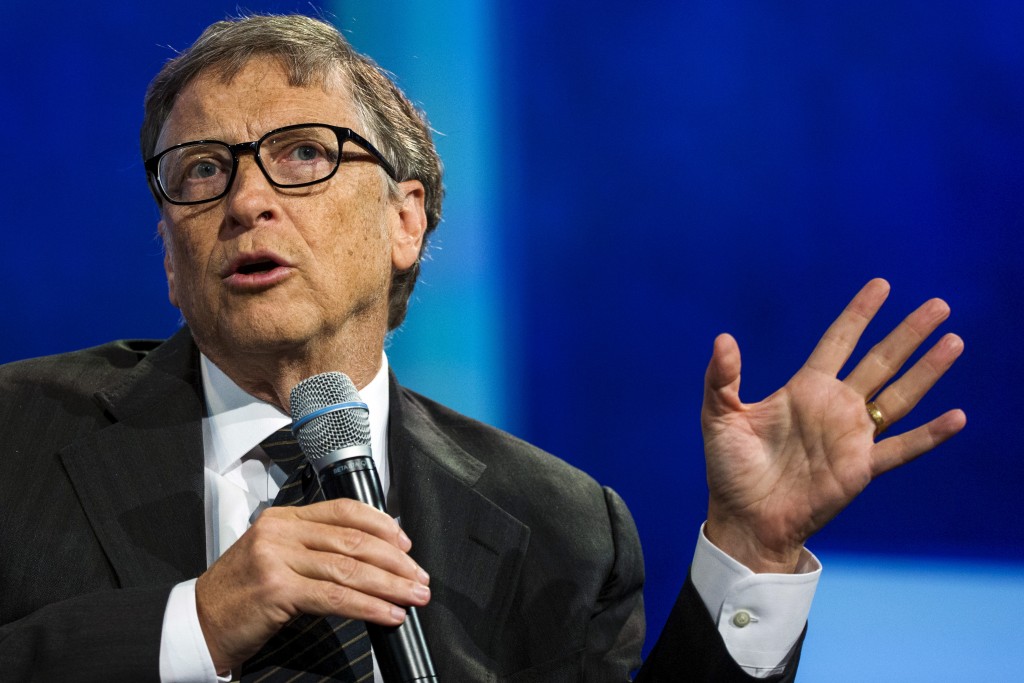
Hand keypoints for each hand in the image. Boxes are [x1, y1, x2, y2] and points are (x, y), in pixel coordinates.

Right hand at [194, 498, 430, 672]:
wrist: (199, 622)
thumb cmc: (241, 595)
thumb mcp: (276, 557)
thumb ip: (315, 549)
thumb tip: (372, 556)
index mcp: (283, 518)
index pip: (344, 510)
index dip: (382, 524)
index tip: (406, 544)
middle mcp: (280, 532)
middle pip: (353, 540)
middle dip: (395, 561)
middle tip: (419, 577)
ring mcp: (277, 558)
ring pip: (349, 569)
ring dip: (390, 585)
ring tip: (413, 597)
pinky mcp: (277, 589)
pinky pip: (336, 597)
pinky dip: (369, 606)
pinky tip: (388, 614)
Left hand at [701, 279, 965, 572]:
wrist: (744, 519)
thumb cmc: (729, 469)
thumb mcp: (719, 417)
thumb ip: (722, 378)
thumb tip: (723, 338)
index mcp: (804, 389)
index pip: (838, 341)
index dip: (859, 314)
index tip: (881, 286)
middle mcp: (834, 407)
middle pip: (879, 361)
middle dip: (907, 334)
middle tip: (938, 306)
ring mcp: (851, 437)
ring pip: (898, 397)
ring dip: (926, 372)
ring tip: (954, 342)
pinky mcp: (861, 468)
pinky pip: (902, 448)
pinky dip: (929, 435)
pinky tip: (956, 417)